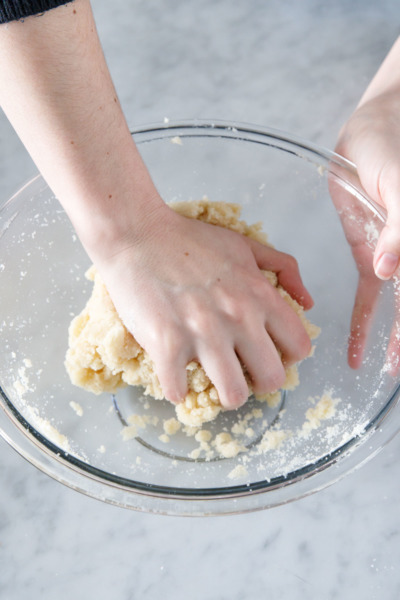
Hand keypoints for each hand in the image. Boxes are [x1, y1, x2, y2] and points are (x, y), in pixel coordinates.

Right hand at [94, 204, 313, 408]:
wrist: (137, 235)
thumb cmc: (189, 240)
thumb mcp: (244, 245)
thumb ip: (283, 267)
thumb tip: (307, 302)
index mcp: (260, 295)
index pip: (299, 347)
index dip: (288, 357)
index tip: (270, 354)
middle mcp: (238, 318)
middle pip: (272, 379)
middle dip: (260, 382)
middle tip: (243, 372)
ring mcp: (203, 334)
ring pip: (234, 395)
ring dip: (225, 394)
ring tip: (213, 382)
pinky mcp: (167, 345)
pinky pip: (179, 391)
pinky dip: (176, 389)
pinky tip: (174, 376)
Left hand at [333, 109, 399, 372]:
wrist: (373, 129)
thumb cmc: (397, 148)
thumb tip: (391, 271)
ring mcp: (396, 257)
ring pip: (399, 307)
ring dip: (395, 339)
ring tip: (391, 370)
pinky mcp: (371, 253)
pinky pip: (368, 296)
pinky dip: (361, 322)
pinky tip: (354, 351)